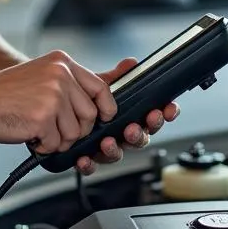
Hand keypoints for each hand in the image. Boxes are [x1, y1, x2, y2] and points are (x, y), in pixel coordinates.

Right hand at [0, 50, 116, 155]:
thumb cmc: (5, 94)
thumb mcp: (42, 75)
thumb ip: (69, 84)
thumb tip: (99, 103)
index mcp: (62, 62)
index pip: (101, 86)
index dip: (106, 107)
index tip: (104, 117)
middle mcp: (60, 75)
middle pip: (90, 114)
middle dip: (76, 129)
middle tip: (54, 127)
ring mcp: (53, 96)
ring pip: (74, 133)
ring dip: (57, 139)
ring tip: (37, 128)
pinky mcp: (43, 117)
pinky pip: (56, 143)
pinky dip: (43, 146)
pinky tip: (29, 133)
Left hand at [75, 57, 179, 175]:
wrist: (60, 110)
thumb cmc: (87, 101)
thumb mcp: (102, 86)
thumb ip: (118, 77)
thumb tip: (131, 63)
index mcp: (132, 117)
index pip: (153, 117)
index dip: (164, 114)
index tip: (167, 109)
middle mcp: (122, 134)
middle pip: (140, 139)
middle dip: (139, 134)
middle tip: (133, 128)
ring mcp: (107, 147)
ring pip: (118, 154)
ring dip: (114, 149)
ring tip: (107, 142)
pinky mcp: (89, 158)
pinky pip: (92, 164)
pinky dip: (89, 163)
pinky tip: (84, 158)